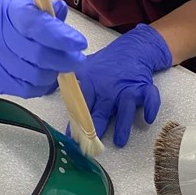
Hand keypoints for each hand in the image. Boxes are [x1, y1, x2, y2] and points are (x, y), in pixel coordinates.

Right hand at [0, 0, 86, 97]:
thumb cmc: (6, 19)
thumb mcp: (28, 5)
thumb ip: (47, 11)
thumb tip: (60, 11)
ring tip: (58, 68)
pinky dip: (39, 86)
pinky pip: (22, 90)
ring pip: (31, 76)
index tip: (79, 43)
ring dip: (52, 75)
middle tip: (77, 60)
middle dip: (63, 60)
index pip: (36, 25)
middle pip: (36, 54)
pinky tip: (43, 77)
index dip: (60, 37)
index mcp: (8, 10)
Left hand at [74, 24, 171, 147]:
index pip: (81, 105)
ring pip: (126, 108)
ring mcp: (128, 89)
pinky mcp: (144, 88)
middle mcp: (110, 89)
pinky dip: (151, 108)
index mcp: (93, 84)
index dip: (76, 122)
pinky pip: (150, 98)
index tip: (71, 137)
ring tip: (120, 142)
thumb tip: (45, 88)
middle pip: (102, 111)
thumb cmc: (106, 64)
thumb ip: (70, 82)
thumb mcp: (84, 68)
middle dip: (96, 129)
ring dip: (123, 125)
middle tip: (91, 145)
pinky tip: (148, 119)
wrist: (132, 49)